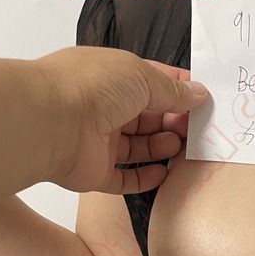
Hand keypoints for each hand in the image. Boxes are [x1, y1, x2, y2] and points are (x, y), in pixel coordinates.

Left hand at [34, 46, 207, 193]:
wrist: (51, 122)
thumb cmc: (95, 87)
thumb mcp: (141, 76)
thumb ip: (173, 89)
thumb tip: (200, 93)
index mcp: (113, 78)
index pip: (151, 82)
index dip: (178, 89)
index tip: (203, 98)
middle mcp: (105, 108)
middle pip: (147, 117)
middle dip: (173, 120)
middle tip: (196, 127)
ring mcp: (99, 142)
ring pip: (138, 147)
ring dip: (162, 147)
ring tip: (180, 146)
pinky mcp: (96, 173)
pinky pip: (125, 178)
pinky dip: (145, 178)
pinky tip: (164, 173)